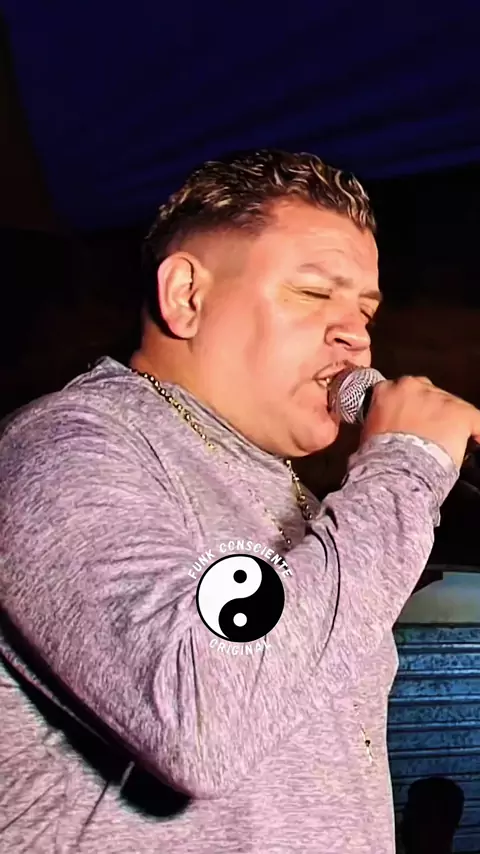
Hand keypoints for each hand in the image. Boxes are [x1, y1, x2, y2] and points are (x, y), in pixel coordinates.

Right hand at [361, 376, 479, 468]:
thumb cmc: (377, 456)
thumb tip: (389, 425)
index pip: (402, 391)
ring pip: (451, 405)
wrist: (393, 469)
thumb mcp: (369, 429)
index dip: (408, 407)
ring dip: (450, 422)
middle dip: (430, 411)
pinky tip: (476, 441)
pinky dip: (477, 431)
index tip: (409, 419)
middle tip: (427, 432)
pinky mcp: (461, 413)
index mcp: (387, 389)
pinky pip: (477, 420)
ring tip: (448, 442)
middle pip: (429, 394)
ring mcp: (439, 398)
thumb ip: (382, 417)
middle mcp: (413, 386)